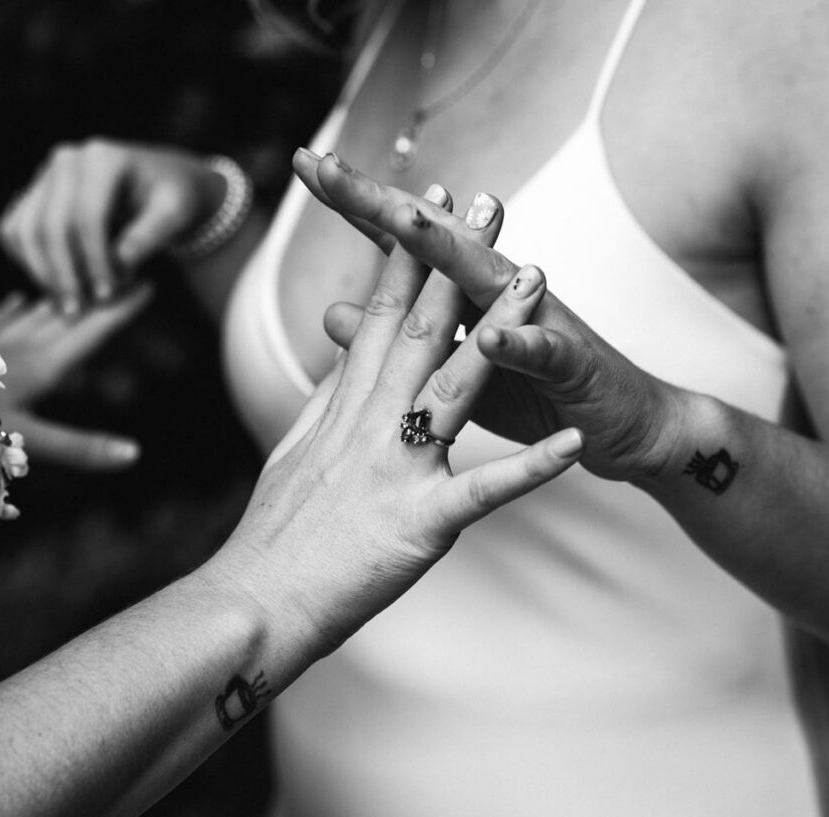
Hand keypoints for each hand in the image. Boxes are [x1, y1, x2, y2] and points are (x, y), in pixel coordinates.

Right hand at [0, 139, 222, 310]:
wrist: (164, 183)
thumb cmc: (175, 198)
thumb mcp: (175, 214)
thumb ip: (148, 238)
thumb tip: (119, 267)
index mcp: (102, 158)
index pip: (87, 218)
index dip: (94, 261)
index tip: (107, 296)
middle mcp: (66, 160)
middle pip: (50, 226)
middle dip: (64, 274)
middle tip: (80, 311)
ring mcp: (45, 175)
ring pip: (24, 230)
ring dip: (42, 273)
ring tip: (67, 305)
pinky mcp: (34, 193)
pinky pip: (15, 231)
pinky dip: (28, 262)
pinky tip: (54, 287)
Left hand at [0, 286, 150, 470]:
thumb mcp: (32, 444)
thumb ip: (83, 447)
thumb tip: (135, 454)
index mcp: (45, 365)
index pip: (94, 329)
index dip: (122, 308)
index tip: (150, 282)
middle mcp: (22, 347)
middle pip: (70, 314)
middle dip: (100, 293)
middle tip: (128, 271)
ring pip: (36, 312)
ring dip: (64, 297)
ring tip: (86, 279)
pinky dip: (14, 309)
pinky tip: (20, 298)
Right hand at [217, 210, 582, 652]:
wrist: (254, 602)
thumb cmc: (275, 536)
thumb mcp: (296, 453)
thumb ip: (328, 402)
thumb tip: (341, 360)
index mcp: (345, 407)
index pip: (380, 314)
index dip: (408, 254)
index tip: (425, 202)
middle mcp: (371, 423)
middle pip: (422, 328)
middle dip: (456, 259)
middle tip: (488, 202)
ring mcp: (397, 467)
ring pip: (457, 385)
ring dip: (502, 331)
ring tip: (540, 280)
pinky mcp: (422, 521)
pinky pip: (486, 490)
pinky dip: (533, 468)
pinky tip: (574, 446)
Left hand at [294, 151, 679, 483]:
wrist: (617, 424)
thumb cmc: (532, 391)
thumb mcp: (449, 367)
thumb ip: (396, 340)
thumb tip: (329, 316)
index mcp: (464, 292)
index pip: (401, 240)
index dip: (354, 204)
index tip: (304, 164)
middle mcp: (498, 289)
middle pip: (434, 238)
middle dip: (381, 202)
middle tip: (329, 166)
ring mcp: (536, 317)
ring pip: (488, 277)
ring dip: (450, 248)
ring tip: (405, 219)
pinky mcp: (570, 361)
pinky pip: (541, 348)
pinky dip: (516, 340)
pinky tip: (490, 331)